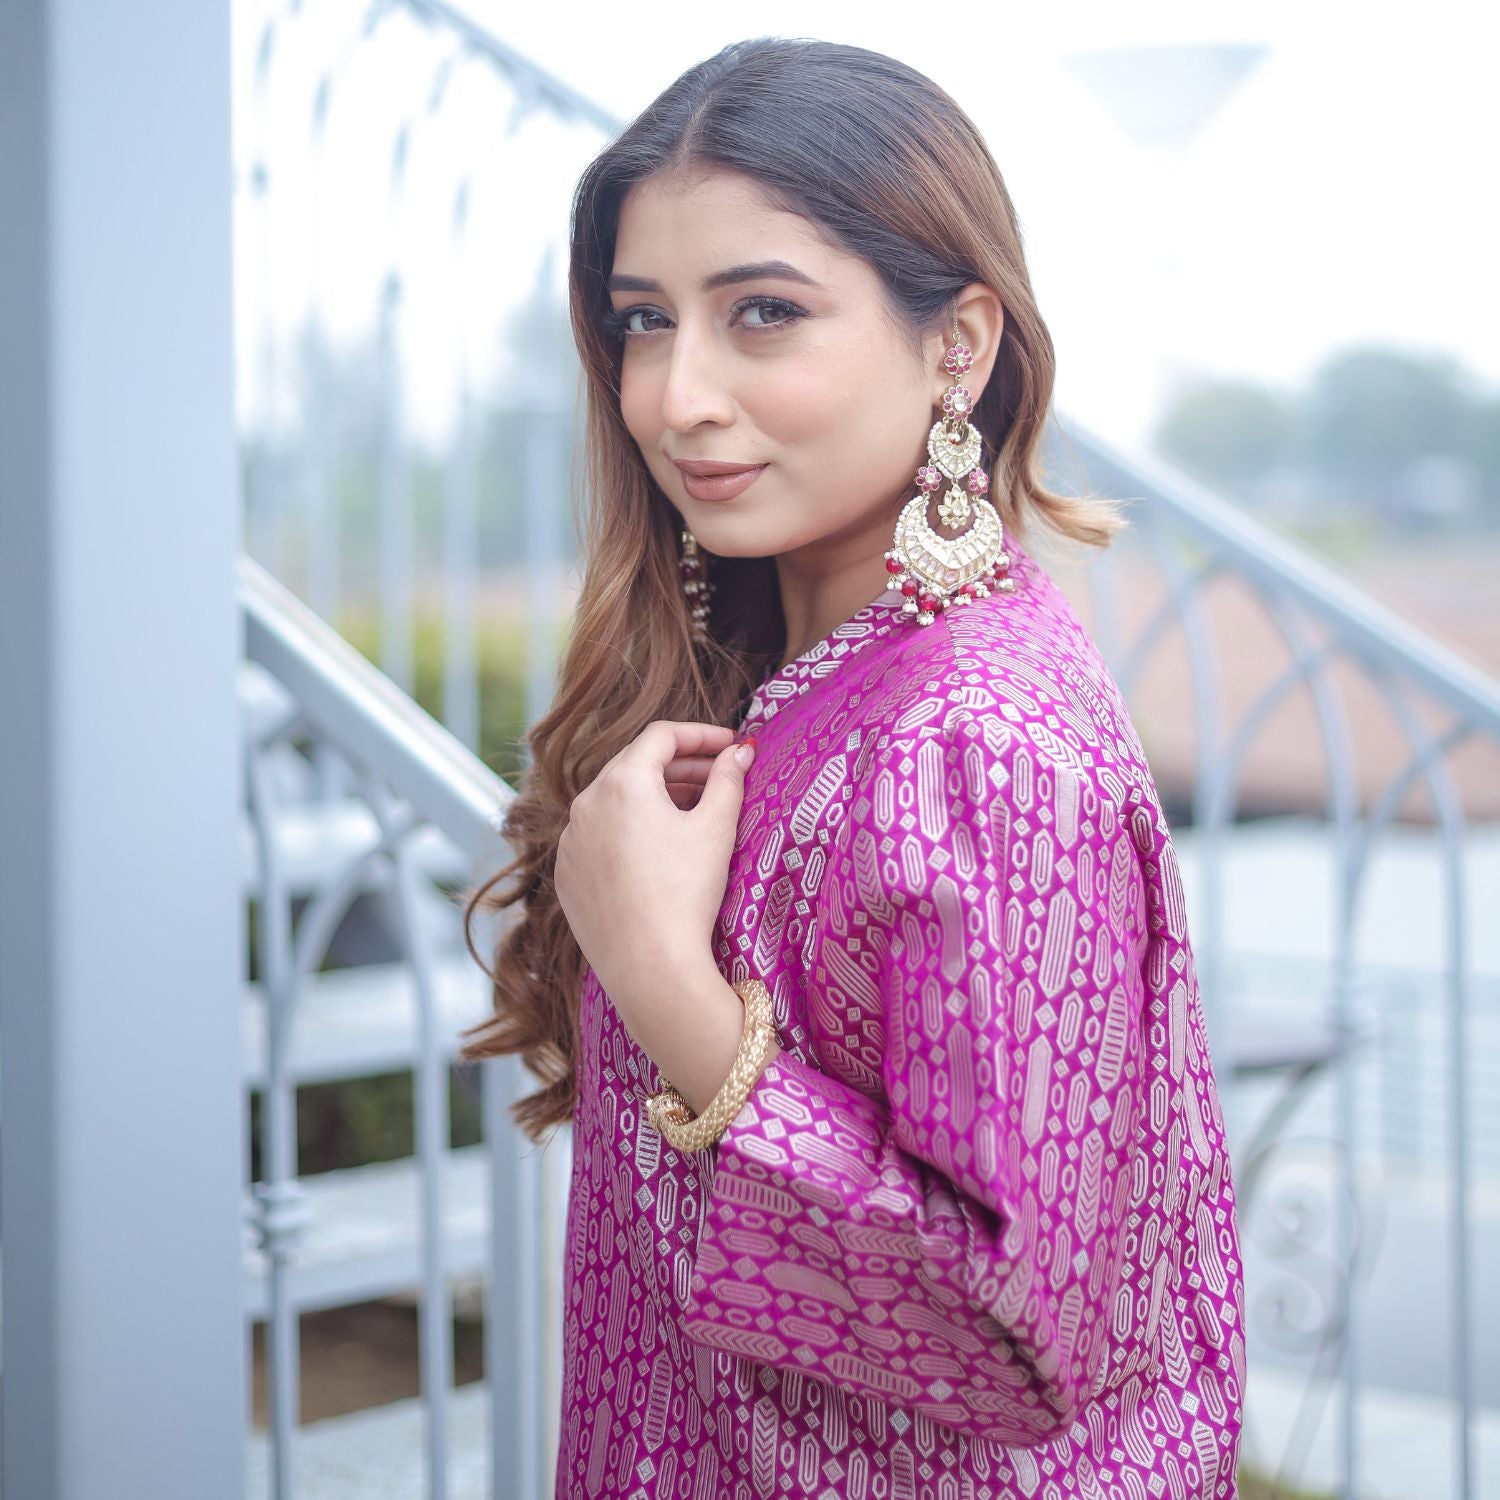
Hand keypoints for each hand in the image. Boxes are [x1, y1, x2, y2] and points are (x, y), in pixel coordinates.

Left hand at [556, 720, 757, 1062]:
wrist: (650, 967)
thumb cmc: (686, 892)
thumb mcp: (716, 828)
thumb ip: (729, 780)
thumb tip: (740, 752)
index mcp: (622, 782)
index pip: (662, 736)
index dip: (701, 735)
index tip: (731, 746)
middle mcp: (585, 804)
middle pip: (636, 767)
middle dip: (681, 768)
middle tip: (719, 778)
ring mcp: (570, 842)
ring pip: (615, 803)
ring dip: (653, 800)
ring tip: (692, 816)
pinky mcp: (567, 876)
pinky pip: (599, 839)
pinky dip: (628, 834)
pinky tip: (658, 855)